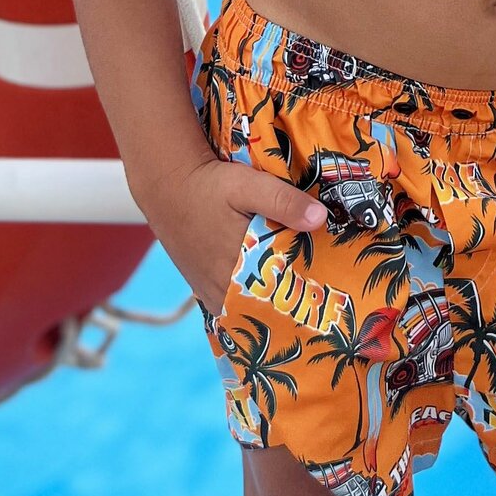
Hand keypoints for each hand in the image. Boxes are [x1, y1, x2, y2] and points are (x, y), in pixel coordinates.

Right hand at [141, 154, 327, 317]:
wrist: (167, 186)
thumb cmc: (209, 187)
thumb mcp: (249, 185)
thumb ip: (283, 202)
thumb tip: (320, 218)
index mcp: (238, 269)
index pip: (281, 298)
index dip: (305, 296)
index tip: (327, 294)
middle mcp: (223, 289)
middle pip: (265, 307)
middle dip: (291, 303)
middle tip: (319, 297)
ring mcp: (211, 292)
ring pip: (249, 310)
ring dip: (270, 304)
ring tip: (298, 295)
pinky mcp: (203, 287)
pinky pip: (232, 306)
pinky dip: (250, 303)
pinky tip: (267, 293)